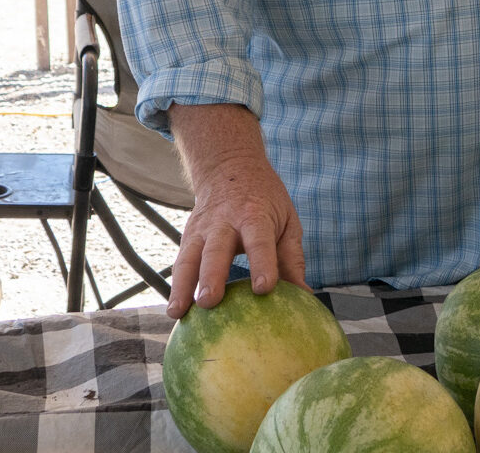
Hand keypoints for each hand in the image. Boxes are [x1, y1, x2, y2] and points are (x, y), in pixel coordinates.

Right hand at [165, 103, 307, 318]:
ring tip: (178, 312)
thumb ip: (292, 258)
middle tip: (209, 302)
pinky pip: (180, 262)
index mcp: (255, 215)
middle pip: (216, 250)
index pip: (259, 241)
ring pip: (190, 257)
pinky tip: (174, 310)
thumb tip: (304, 295)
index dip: (262, 264)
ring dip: (183, 285)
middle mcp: (225, 222)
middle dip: (212, 276)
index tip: (263, 288)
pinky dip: (176, 285)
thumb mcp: (286, 219)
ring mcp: (202, 229)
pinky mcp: (188, 237)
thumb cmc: (265, 201)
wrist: (229, 167)